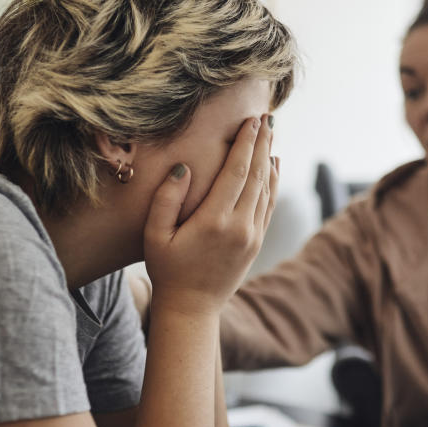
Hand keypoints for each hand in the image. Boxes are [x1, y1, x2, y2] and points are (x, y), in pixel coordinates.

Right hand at [142, 114, 277, 316]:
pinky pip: (269, 205)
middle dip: (262, 144)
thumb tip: (184, 167)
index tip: (252, 121)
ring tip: (270, 135)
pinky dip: (272, 183)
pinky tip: (272, 167)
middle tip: (266, 118)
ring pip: (267, 189)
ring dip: (269, 160)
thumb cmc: (167, 269)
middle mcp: (240, 227)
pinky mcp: (256, 243)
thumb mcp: (155, 235)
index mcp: (215, 221)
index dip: (246, 144)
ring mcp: (252, 236)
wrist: (191, 308)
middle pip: (257, 175)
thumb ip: (167, 199)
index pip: (237, 172)